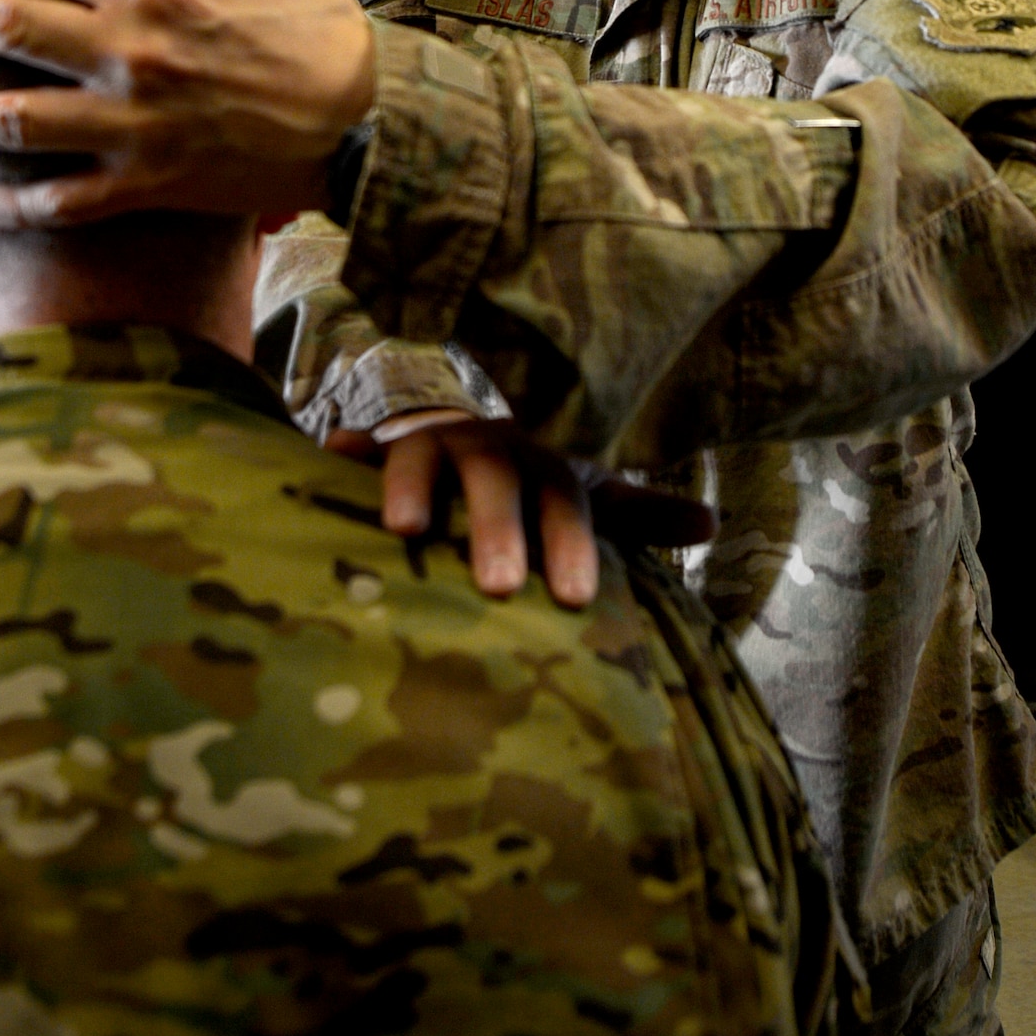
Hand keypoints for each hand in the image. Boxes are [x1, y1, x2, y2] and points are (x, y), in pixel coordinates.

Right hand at [326, 411, 714, 609]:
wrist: (464, 439)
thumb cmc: (531, 490)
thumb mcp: (584, 497)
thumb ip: (638, 515)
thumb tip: (712, 523)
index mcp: (542, 466)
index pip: (566, 502)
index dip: (570, 543)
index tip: (577, 596)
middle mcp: (487, 449)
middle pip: (497, 481)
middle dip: (497, 528)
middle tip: (501, 585)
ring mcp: (429, 443)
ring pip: (424, 457)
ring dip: (414, 486)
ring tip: (402, 528)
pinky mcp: (378, 449)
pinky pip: (357, 449)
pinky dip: (342, 454)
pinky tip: (323, 459)